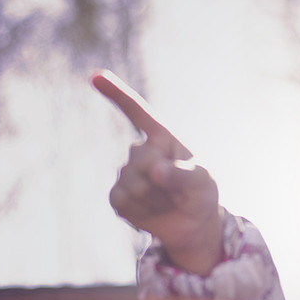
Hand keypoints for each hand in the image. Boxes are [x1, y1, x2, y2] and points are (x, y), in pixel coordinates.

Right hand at [92, 70, 223, 275]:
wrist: (192, 223)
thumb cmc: (201, 194)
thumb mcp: (203, 181)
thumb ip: (182, 174)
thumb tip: (154, 170)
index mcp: (162, 137)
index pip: (137, 112)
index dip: (117, 94)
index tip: (96, 76)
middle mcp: (141, 151)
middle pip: (141, 160)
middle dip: (164, 182)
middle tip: (179, 192)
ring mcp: (126, 173)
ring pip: (134, 185)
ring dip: (157, 200)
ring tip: (169, 201)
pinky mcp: (118, 196)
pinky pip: (123, 201)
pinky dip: (142, 211)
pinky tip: (154, 211)